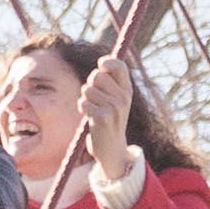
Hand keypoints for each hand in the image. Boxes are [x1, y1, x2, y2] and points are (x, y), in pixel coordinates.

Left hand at [78, 54, 136, 178]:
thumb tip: (103, 61)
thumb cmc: (108, 119)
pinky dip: (82, 108)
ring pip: (87, 89)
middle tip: (94, 97)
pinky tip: (90, 117)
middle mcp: (123, 98)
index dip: (108, 62)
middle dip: (90, 83)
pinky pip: (83, 102)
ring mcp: (114, 108)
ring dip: (85, 98)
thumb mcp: (115, 99)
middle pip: (97, 75)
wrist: (112, 147)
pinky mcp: (102, 118)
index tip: (100, 64)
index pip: (120, 66)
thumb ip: (110, 81)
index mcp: (127, 91)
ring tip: (93, 108)